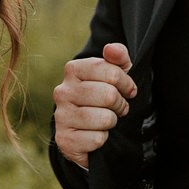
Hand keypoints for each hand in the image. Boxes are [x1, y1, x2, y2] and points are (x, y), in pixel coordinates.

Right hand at [51, 41, 135, 169]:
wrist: (83, 129)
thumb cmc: (102, 96)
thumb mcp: (114, 73)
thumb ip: (118, 57)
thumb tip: (112, 49)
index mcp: (73, 69)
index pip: (112, 72)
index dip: (126, 83)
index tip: (127, 90)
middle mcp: (62, 91)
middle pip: (109, 95)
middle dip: (120, 104)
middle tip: (117, 108)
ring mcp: (61, 116)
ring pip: (104, 119)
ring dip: (112, 122)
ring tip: (106, 120)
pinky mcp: (64, 140)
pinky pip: (97, 139)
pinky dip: (102, 139)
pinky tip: (95, 135)